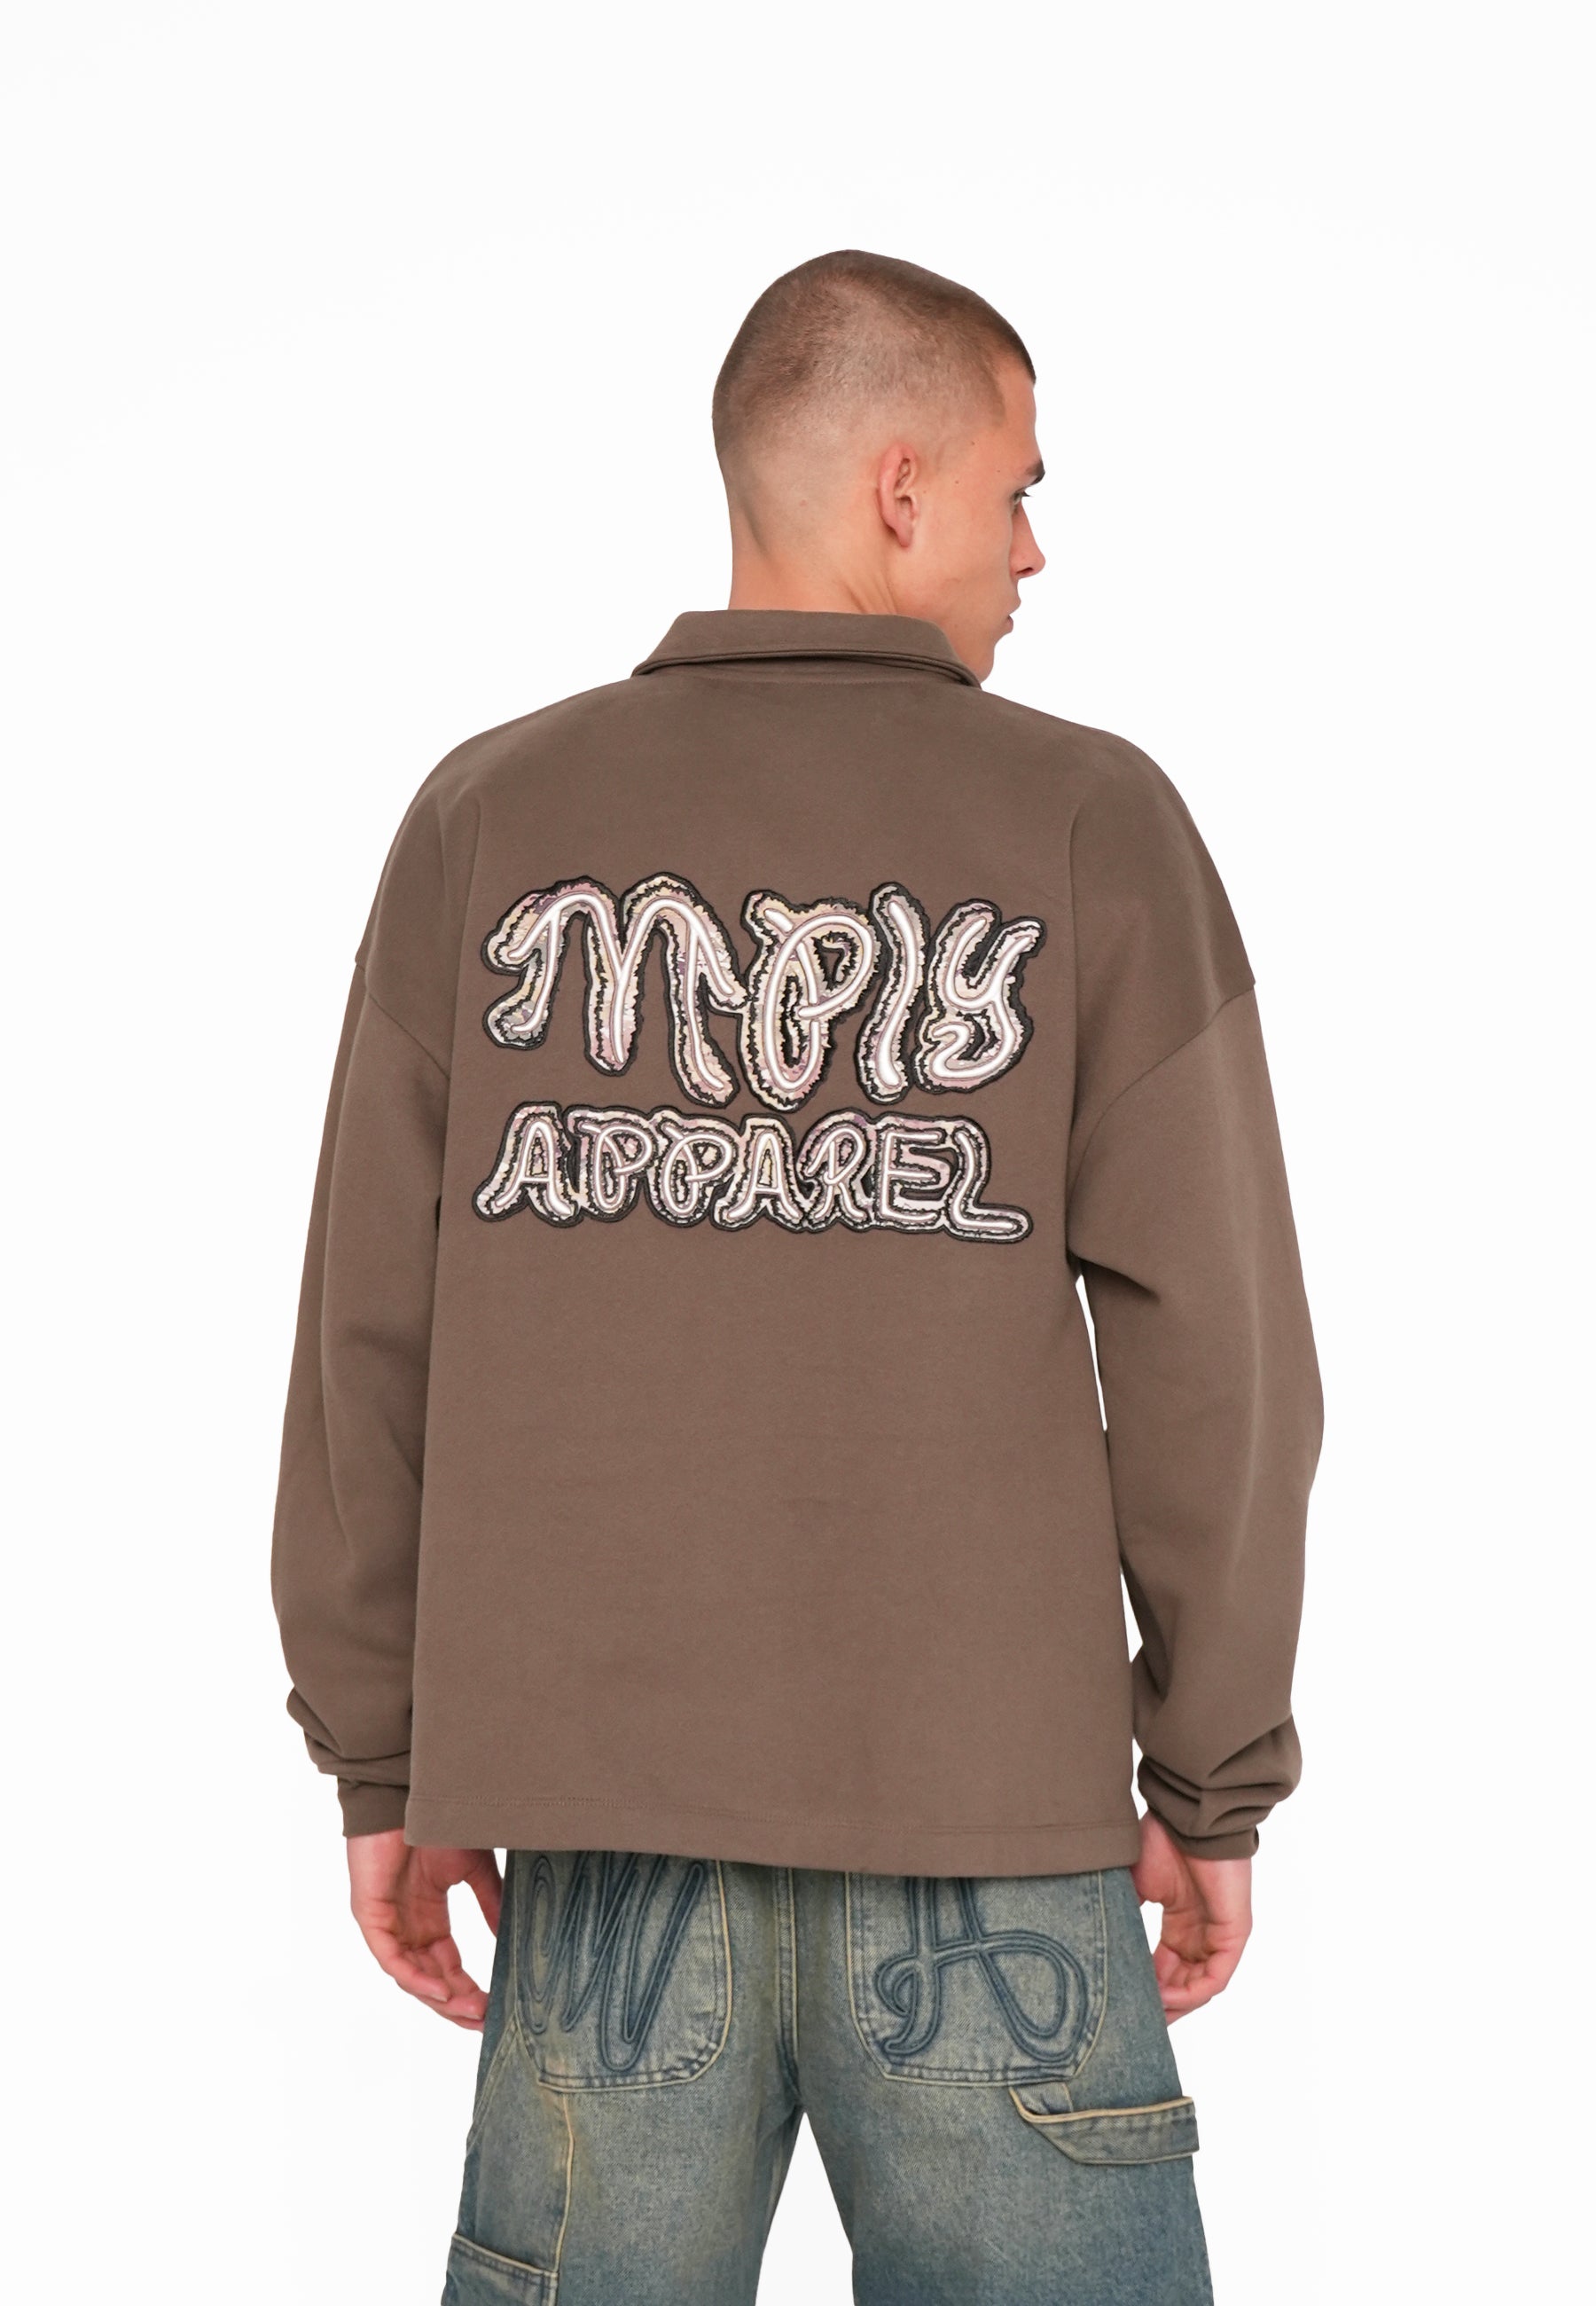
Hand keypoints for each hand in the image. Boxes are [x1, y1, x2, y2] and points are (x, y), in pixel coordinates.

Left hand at [346, 1830, 502, 2030]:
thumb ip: (490, 1902)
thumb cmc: (439, 1822)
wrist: (408, 1791)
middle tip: (486, 2021)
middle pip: (430, 1980)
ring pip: (411, 1976)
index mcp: (429, 1917)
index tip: (496, 2007)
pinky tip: (441, 1991)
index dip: (470, 1989)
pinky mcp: (371, 1915)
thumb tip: (509, 1938)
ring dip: (441, 1998)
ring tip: (472, 2012)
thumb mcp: (475, 1868)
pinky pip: (391, 1958)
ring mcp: (388, 1923)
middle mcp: (407, 1926)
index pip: (448, 1966)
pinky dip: (415, 1978)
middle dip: (458, 2004)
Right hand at [1131, 1812, 1251, 2022]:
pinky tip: (1164, 1998)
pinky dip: (1190, 1993)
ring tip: (1145, 2016)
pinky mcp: (1234, 1935)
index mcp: (1179, 1922)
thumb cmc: (1161, 1841)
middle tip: (1131, 2022)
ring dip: (1173, 2005)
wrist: (1188, 1817)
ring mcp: (1219, 1936)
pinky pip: (1214, 1978)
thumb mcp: (1132, 1885)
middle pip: (1181, 1983)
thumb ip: (1121, 1915)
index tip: (1121, 2005)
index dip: (1145, 1989)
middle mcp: (1200, 1933)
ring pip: (1197, 1986)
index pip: (1164, 1968)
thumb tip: (1094, 1942)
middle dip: (1158, 2005)